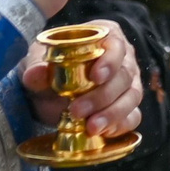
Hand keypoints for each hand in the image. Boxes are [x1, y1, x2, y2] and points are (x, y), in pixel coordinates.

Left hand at [21, 20, 142, 139]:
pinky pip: (133, 116)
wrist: (49, 89)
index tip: (95, 77)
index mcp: (106, 38)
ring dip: (112, 114)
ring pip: (131, 97)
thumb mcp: (37, 61)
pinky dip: (121, 125)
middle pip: (124, 76)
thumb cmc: (49, 67)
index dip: (110, 61)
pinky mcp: (128, 106)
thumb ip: (36, 66)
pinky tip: (104, 132)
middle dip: (102, 96)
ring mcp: (129, 84)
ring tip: (91, 127)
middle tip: (77, 110)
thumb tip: (36, 73)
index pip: (116, 46)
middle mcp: (124, 59)